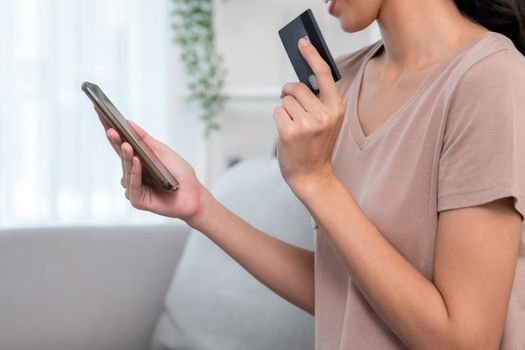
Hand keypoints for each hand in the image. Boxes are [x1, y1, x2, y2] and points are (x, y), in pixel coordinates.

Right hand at [95, 108, 209, 223]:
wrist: (193, 194)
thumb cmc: (179, 173)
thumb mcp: (162, 151)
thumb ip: (145, 139)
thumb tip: (128, 122)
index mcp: (137, 160)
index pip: (120, 142)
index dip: (109, 126)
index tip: (99, 110)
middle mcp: (132, 173)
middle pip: (120, 154)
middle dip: (115, 140)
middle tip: (109, 128)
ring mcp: (133, 187)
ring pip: (126, 169)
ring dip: (127, 157)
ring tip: (126, 144)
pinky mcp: (138, 200)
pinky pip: (133, 185)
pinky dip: (135, 173)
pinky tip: (137, 161)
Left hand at [273, 37, 344, 198]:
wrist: (312, 176)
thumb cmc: (317, 146)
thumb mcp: (327, 121)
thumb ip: (318, 101)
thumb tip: (300, 78)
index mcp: (336, 108)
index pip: (324, 74)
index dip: (312, 55)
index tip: (302, 42)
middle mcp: (323, 114)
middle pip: (297, 86)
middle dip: (289, 92)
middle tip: (290, 102)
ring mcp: (306, 124)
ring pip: (285, 100)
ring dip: (285, 109)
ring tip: (293, 126)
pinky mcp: (289, 132)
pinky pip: (277, 112)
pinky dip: (279, 120)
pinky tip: (287, 133)